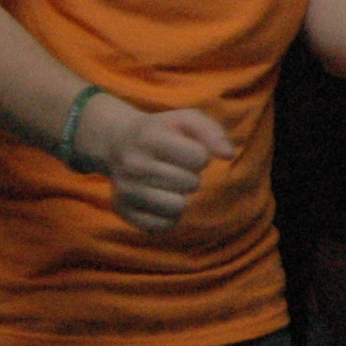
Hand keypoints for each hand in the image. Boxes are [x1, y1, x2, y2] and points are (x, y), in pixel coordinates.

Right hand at [101, 104, 234, 233]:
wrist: (117, 143)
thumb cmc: (161, 131)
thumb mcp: (187, 119)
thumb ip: (212, 132)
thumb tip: (228, 155)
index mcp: (149, 136)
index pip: (199, 158)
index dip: (200, 155)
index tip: (187, 151)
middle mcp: (133, 164)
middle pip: (191, 184)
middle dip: (191, 176)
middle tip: (175, 168)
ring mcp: (125, 190)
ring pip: (177, 208)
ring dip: (180, 198)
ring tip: (168, 184)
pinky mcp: (122, 211)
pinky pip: (161, 226)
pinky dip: (167, 216)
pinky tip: (159, 199)